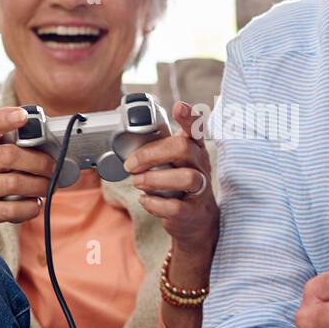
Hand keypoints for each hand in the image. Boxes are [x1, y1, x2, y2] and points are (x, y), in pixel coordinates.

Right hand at [0, 106, 56, 239]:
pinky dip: (29, 208)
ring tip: (47, 187)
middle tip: (52, 168)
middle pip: (10, 155)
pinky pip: (11, 210)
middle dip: (39, 162)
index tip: (23, 115)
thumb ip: (6, 149)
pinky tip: (34, 205)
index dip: (4, 119)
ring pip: (14, 183)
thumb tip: (47, 147)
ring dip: (39, 186)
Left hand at [125, 101, 218, 261]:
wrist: (195, 221)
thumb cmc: (179, 185)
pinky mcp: (193, 211)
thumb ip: (158, 149)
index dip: (189, 117)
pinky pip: (175, 206)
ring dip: (154, 179)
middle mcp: (201, 165)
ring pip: (185, 178)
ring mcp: (201, 189)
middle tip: (132, 164)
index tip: (179, 107)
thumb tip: (127, 142)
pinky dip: (154, 204)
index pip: (197, 128)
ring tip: (138, 183)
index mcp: (195, 149)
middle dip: (151, 154)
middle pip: (183, 148)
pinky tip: (146, 200)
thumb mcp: (174, 162)